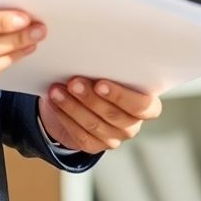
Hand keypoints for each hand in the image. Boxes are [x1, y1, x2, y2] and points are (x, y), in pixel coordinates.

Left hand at [38, 77, 161, 152]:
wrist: (83, 97)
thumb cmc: (102, 77)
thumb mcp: (110, 71)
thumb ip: (110, 68)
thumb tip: (93, 54)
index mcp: (146, 104)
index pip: (142, 105)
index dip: (121, 96)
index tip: (100, 83)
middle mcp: (132, 124)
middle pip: (113, 115)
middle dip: (90, 98)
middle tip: (73, 82)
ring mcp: (114, 137)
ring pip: (93, 125)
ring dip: (72, 106)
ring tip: (57, 91)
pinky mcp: (95, 146)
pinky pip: (80, 135)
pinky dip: (65, 117)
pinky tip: (55, 103)